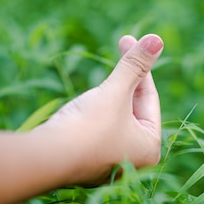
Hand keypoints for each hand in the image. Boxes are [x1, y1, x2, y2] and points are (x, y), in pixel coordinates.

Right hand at [36, 34, 163, 184]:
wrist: (46, 159)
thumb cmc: (89, 126)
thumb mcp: (116, 91)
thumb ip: (135, 65)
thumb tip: (157, 39)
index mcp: (149, 147)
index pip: (148, 98)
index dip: (139, 66)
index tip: (129, 40)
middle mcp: (133, 160)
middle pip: (132, 108)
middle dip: (123, 80)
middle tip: (122, 43)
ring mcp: (109, 164)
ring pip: (113, 118)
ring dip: (106, 97)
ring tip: (94, 87)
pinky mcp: (86, 163)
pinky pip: (96, 131)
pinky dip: (92, 113)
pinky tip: (80, 107)